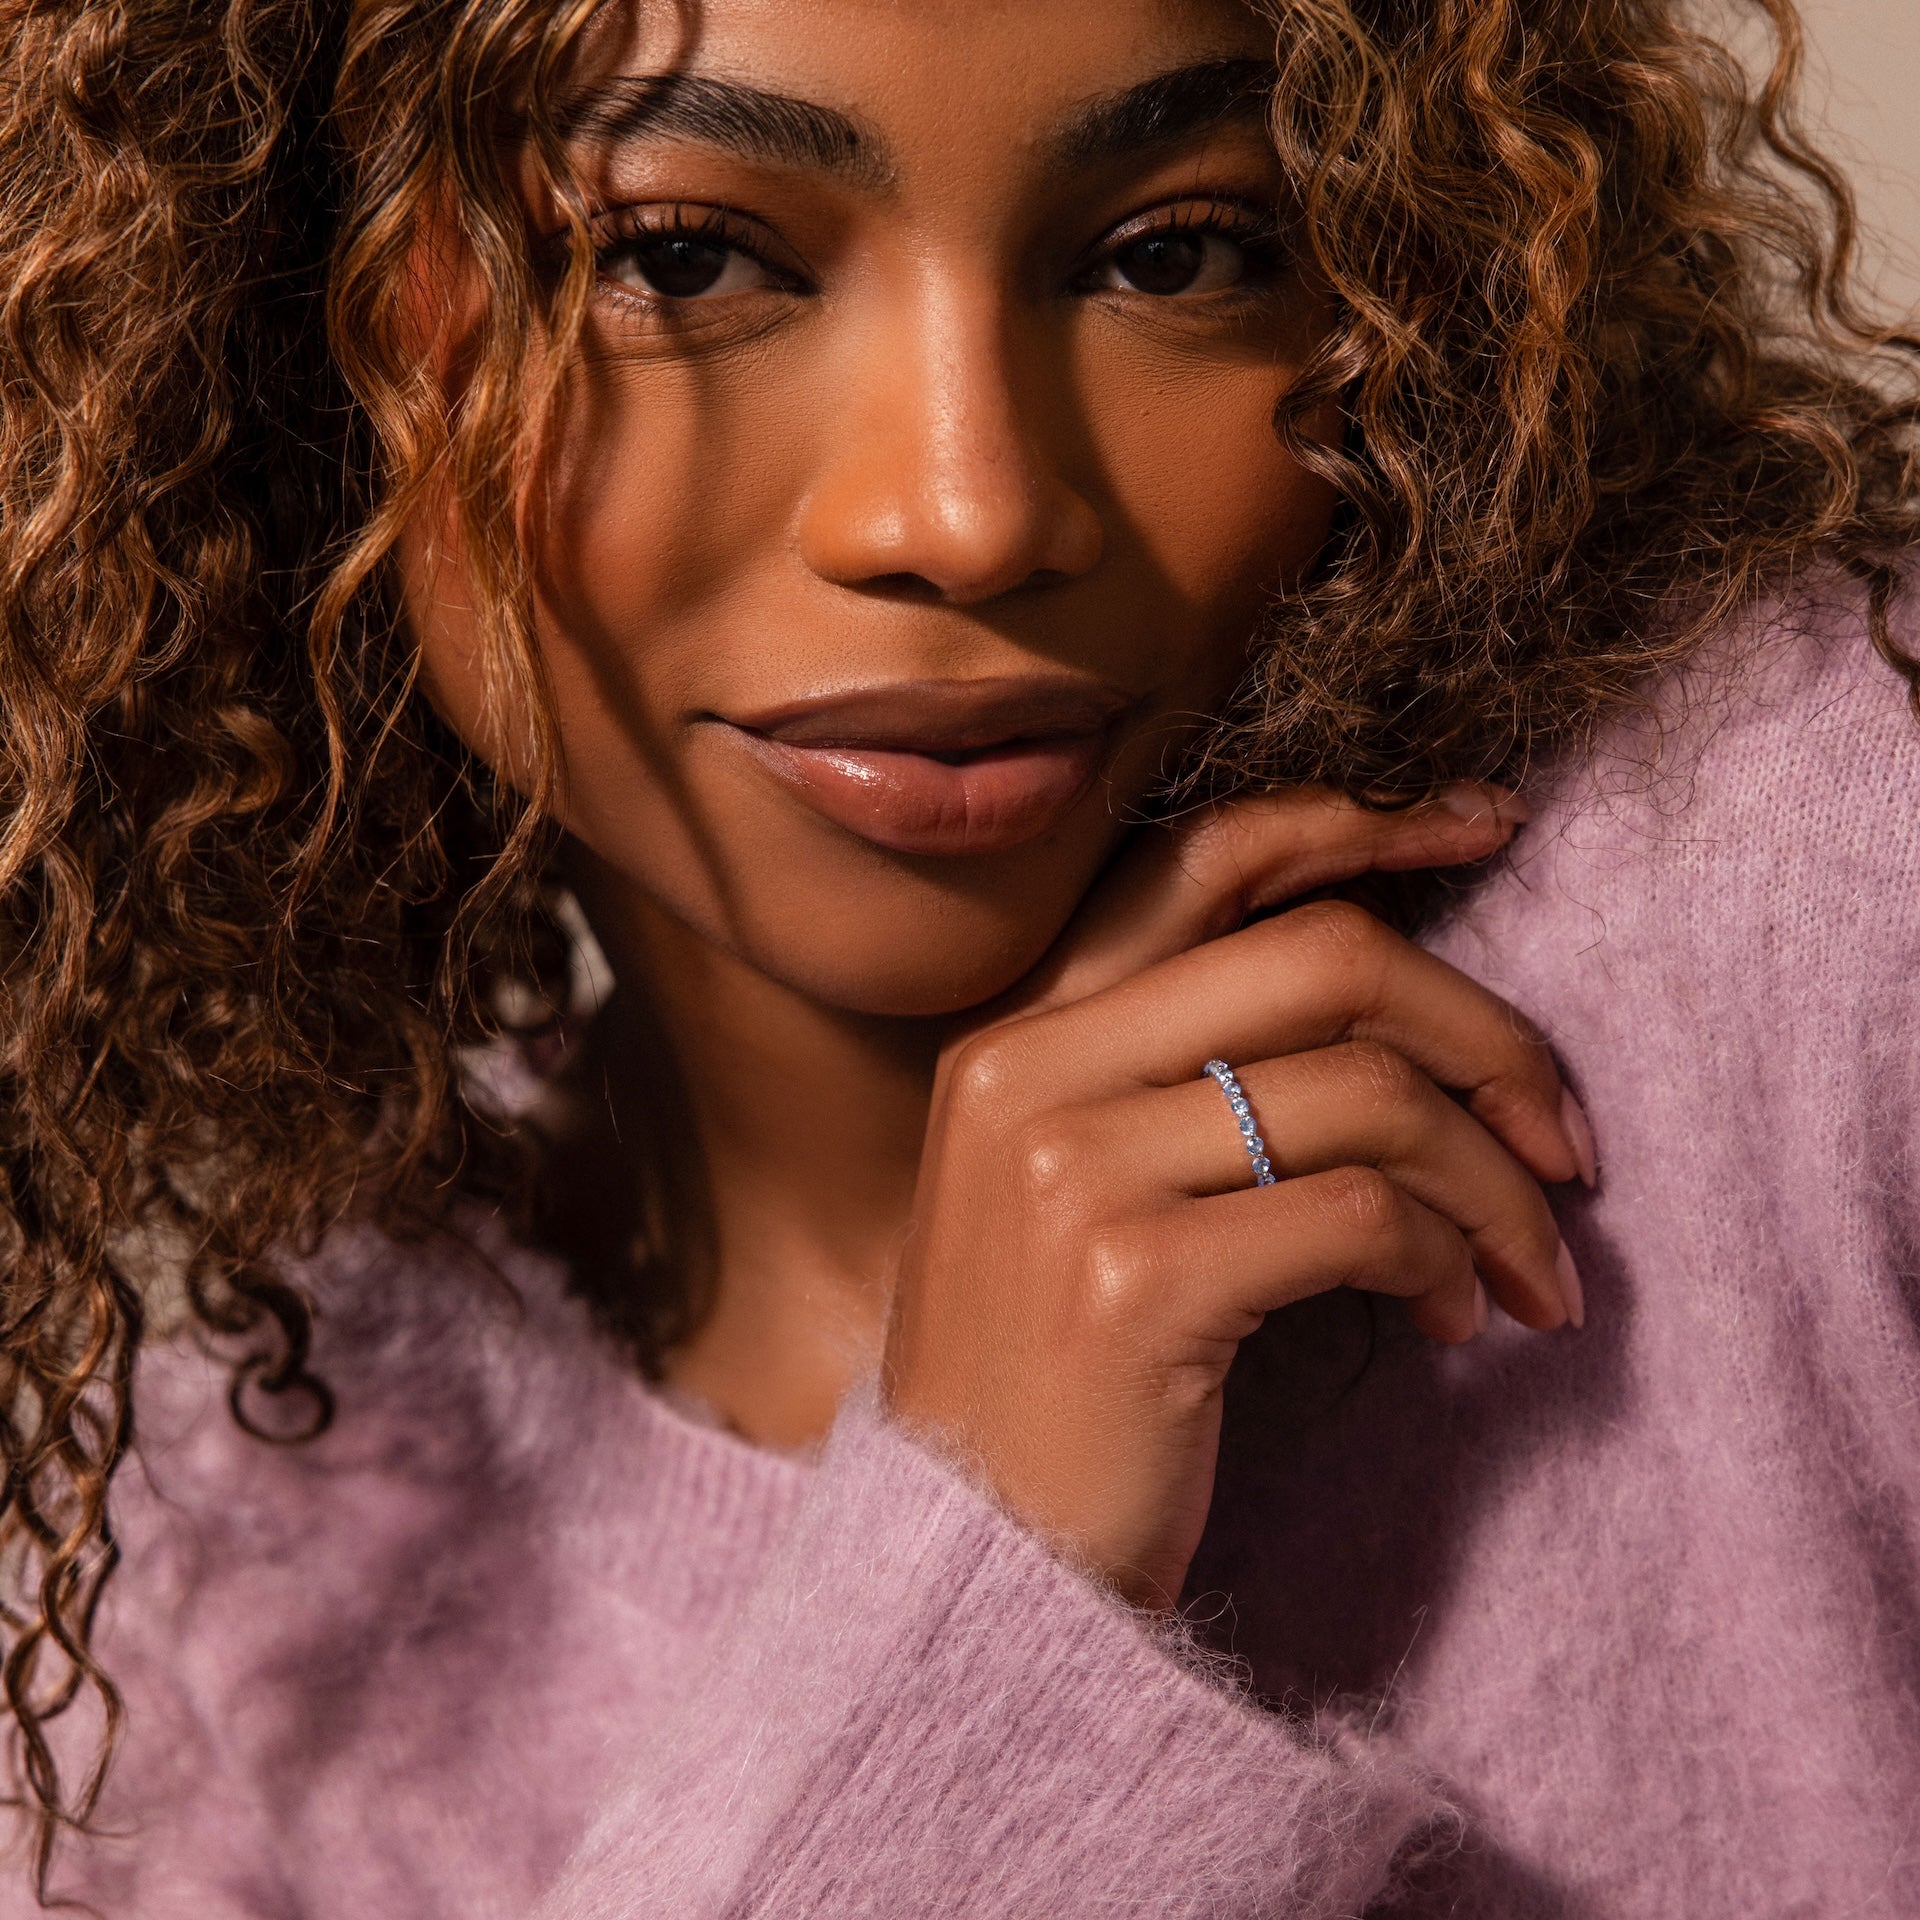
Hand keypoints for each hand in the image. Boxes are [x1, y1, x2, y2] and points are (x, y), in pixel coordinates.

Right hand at [883, 785, 1587, 1608]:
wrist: (968, 1569)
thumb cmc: (1054, 1381)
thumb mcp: (1081, 1193)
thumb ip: (1190, 1076)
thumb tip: (1400, 1003)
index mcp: (1016, 1031)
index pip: (1205, 861)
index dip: (1362, 826)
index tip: (1488, 823)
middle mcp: (1028, 1071)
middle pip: (1324, 958)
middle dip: (1487, 1035)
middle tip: (1565, 1139)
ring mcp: (1071, 1171)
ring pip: (1368, 1093)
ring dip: (1494, 1183)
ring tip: (1528, 1269)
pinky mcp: (1136, 1280)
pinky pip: (1362, 1215)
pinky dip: (1447, 1260)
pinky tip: (1451, 1322)